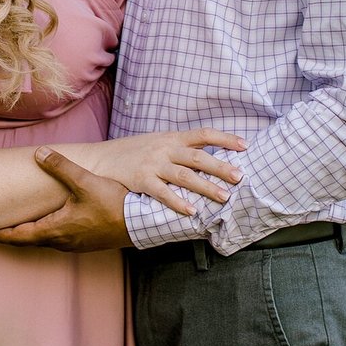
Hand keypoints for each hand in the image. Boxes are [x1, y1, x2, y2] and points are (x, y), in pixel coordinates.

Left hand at [0, 148, 131, 251]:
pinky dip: (43, 233)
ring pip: (42, 241)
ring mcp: (74, 244)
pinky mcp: (85, 242)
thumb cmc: (113, 205)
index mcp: (55, 229)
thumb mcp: (85, 182)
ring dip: (26, 235)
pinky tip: (47, 224)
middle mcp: (61, 241)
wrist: (140, 224)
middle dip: (8, 235)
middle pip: (27, 241)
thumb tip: (39, 153)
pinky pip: (56, 239)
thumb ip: (60, 167)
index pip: (17, 235)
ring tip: (14, 226)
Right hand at [88, 128, 245, 215]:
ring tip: (224, 197)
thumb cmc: (132, 153)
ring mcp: (153, 165)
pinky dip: (178, 202)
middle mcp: (165, 149)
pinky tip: (192, 211)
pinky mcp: (141, 181)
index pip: (204, 134)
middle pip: (198, 157)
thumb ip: (180, 148)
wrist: (100, 159)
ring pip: (184, 176)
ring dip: (206, 186)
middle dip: (221, 167)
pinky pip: (163, 193)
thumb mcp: (157, 143)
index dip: (225, 139)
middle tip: (240, 177)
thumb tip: (208, 156)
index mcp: (172, 138)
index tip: (245, 146)